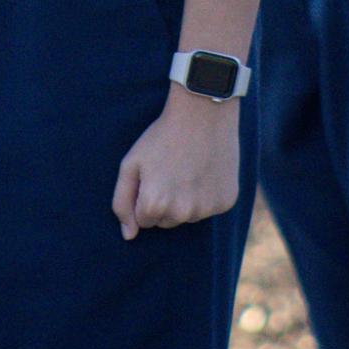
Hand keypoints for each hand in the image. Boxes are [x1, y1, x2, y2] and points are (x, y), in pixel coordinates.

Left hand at [112, 87, 239, 238]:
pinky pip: (209, 208)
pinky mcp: (226, 202)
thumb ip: (122, 203)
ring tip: (188, 168)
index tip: (153, 174)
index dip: (146, 196)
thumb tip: (129, 235)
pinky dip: (206, 194)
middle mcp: (182, 213)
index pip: (144, 221)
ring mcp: (206, 209)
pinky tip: (205, 170)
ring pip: (188, 216)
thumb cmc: (161, 137)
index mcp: (155, 205)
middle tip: (171, 170)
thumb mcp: (131, 164)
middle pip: (166, 222)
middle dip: (165, 202)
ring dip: (186, 199)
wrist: (202, 113)